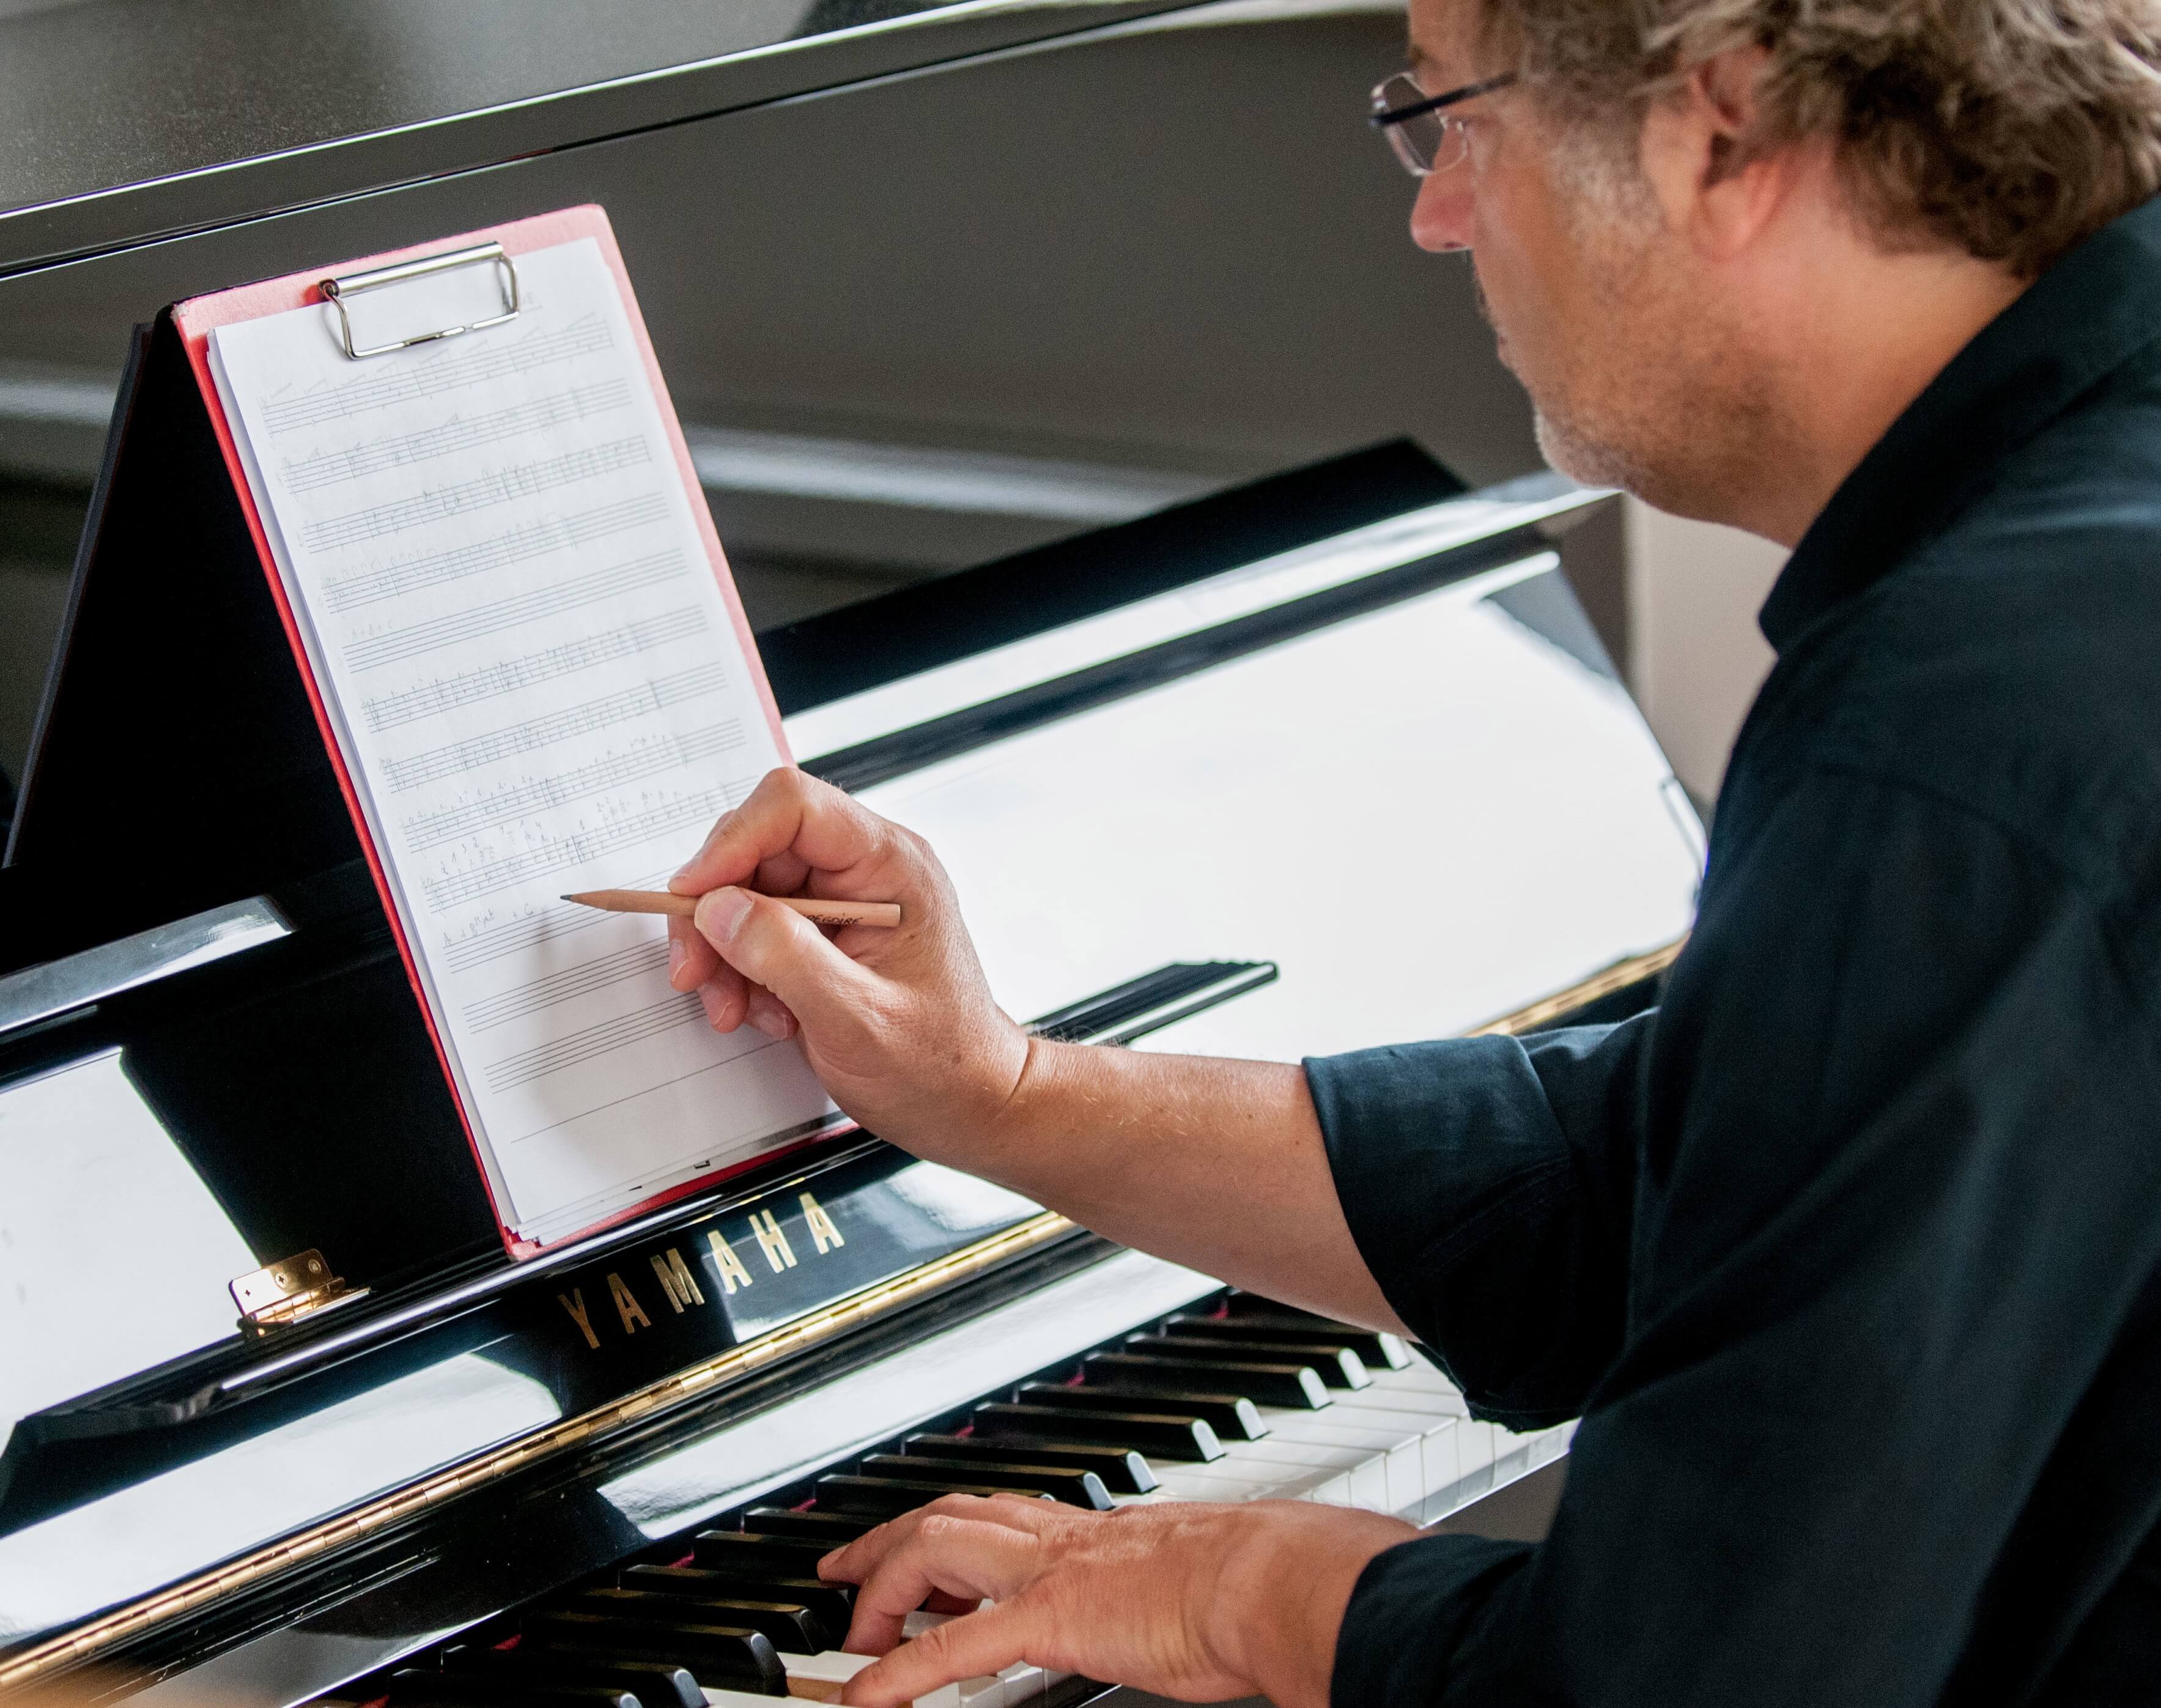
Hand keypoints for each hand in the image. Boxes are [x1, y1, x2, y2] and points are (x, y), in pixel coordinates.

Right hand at [666, 767, 1029, 1149]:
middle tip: (696, 974)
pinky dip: (743, 971)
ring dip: (725, 952)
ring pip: (747, 892)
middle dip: (717, 913)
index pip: (794, 807)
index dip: (731, 841)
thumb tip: (719, 908)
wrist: (968, 1103)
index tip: (692, 898)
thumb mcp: (858, 1019)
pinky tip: (766, 1014)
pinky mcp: (826, 933)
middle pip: (758, 849)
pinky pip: (759, 929)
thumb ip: (787, 959)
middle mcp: (867, 870)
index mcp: (891, 866)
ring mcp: (845, 900)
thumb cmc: (938, 1064)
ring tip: (736, 1010)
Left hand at [815, 1493, 1415, 1707]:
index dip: (938, 1530)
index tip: (908, 1548)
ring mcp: (1049, 1573)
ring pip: (933, 1548)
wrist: (1270, 1582)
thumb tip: (1163, 1616)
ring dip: (880, 1588)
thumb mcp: (1182, 1585)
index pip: (994, 1517)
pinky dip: (898, 1672)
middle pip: (945, 1517)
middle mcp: (1059, 1540)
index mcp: (1089, 1535)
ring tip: (852, 1637)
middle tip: (841, 1574)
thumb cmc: (1249, 1590)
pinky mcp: (1050, 1618)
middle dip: (884, 1543)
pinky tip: (866, 1697)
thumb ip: (1150, 1594)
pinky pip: (950, 1645)